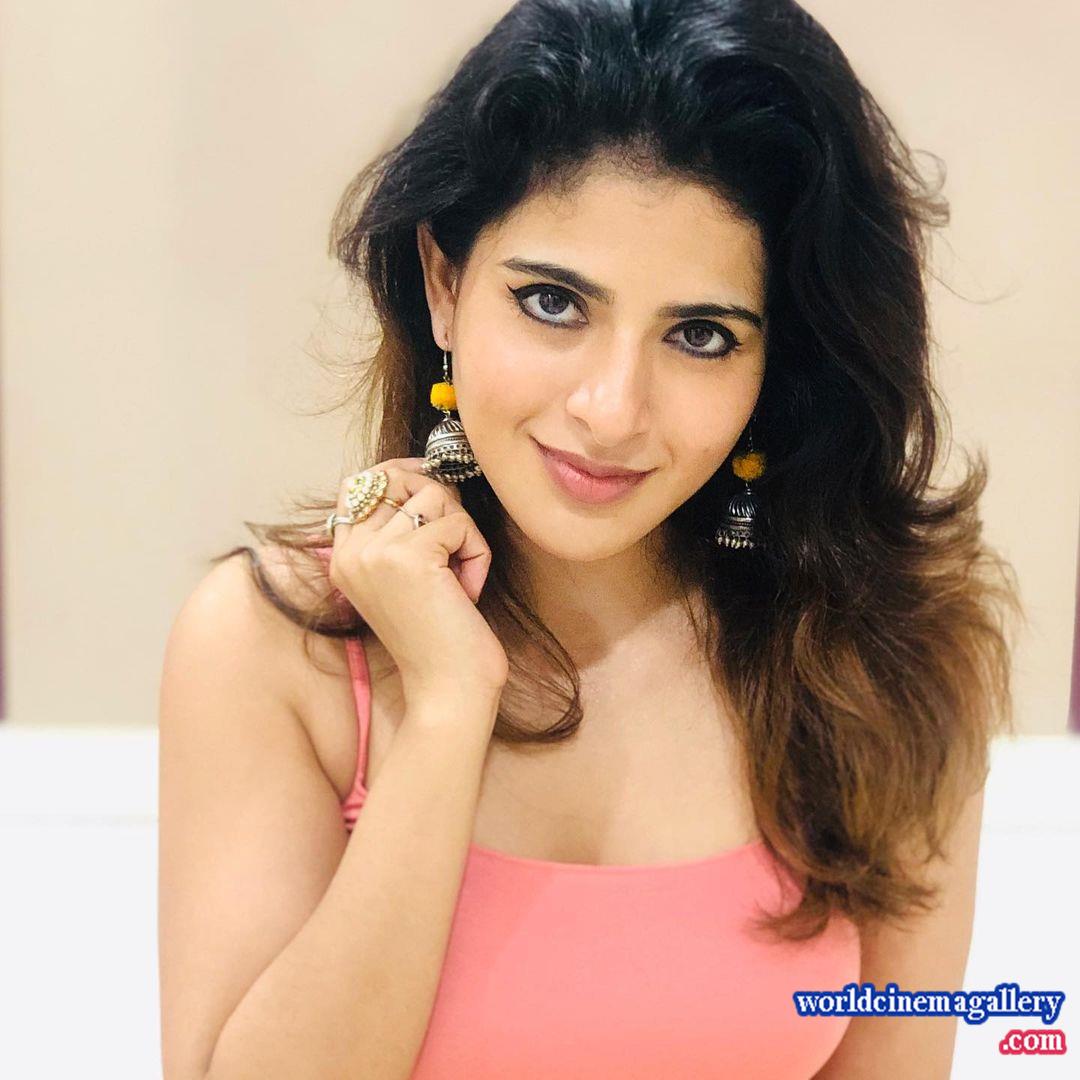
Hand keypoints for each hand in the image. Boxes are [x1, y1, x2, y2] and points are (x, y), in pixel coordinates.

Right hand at [327, 459, 508, 700]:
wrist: (447, 690)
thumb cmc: (438, 636)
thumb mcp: (405, 577)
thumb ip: (398, 531)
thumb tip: (424, 476)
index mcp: (341, 557)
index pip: (359, 483)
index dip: (400, 476)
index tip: (434, 494)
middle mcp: (350, 551)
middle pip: (400, 480)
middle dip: (441, 505)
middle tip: (454, 550)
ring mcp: (375, 553)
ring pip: (435, 496)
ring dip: (463, 534)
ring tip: (459, 579)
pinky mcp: (410, 557)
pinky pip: (459, 523)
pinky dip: (476, 553)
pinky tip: (467, 592)